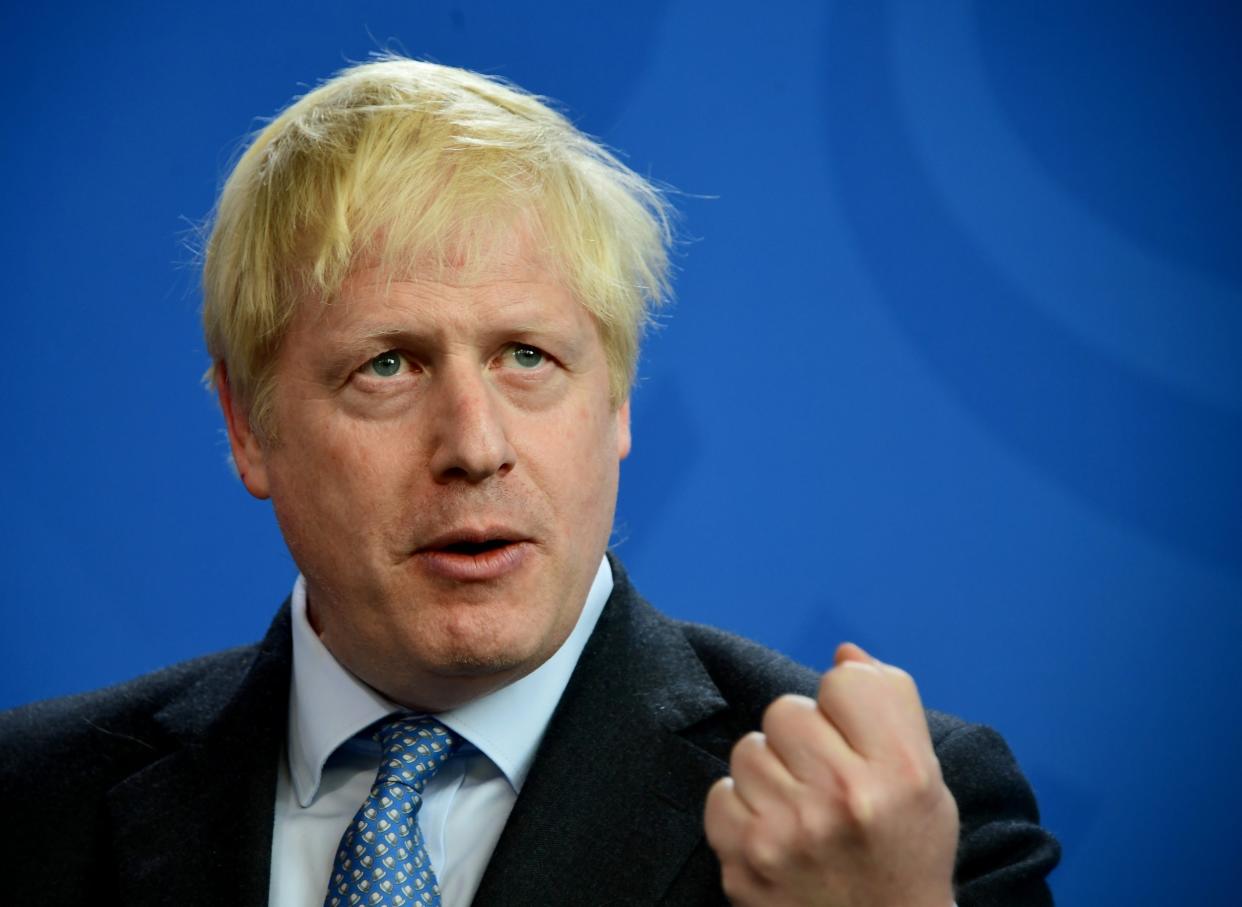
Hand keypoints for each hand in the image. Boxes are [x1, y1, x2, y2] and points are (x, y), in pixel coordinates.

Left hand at [704, 643, 958, 906]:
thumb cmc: (905, 854)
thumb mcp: (926, 779)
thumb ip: (891, 705)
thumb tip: (844, 653)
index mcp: (899, 773)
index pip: (845, 681)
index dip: (845, 703)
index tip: (854, 735)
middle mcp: (844, 799)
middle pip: (786, 709)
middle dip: (803, 737)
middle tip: (825, 777)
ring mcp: (788, 832)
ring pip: (748, 748)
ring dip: (770, 771)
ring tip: (801, 807)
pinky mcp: (745, 861)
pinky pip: (720, 793)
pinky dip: (742, 809)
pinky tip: (775, 830)